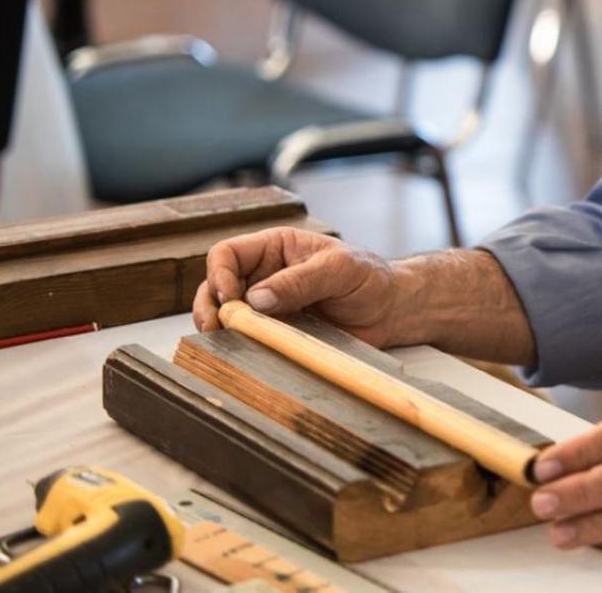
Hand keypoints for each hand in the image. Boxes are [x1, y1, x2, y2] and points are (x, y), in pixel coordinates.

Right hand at [192, 227, 402, 345]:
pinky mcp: (276, 333)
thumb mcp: (340, 270)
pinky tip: (245, 353)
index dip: (219, 274)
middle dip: (210, 307)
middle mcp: (265, 275)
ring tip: (228, 343)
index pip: (228, 254)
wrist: (391, 311)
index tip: (231, 299)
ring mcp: (268, 307)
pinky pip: (248, 339)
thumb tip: (256, 298)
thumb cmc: (370, 279)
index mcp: (276, 248)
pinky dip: (240, 347)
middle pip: (216, 287)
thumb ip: (300, 280)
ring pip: (226, 316)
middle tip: (218, 328)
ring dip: (221, 329)